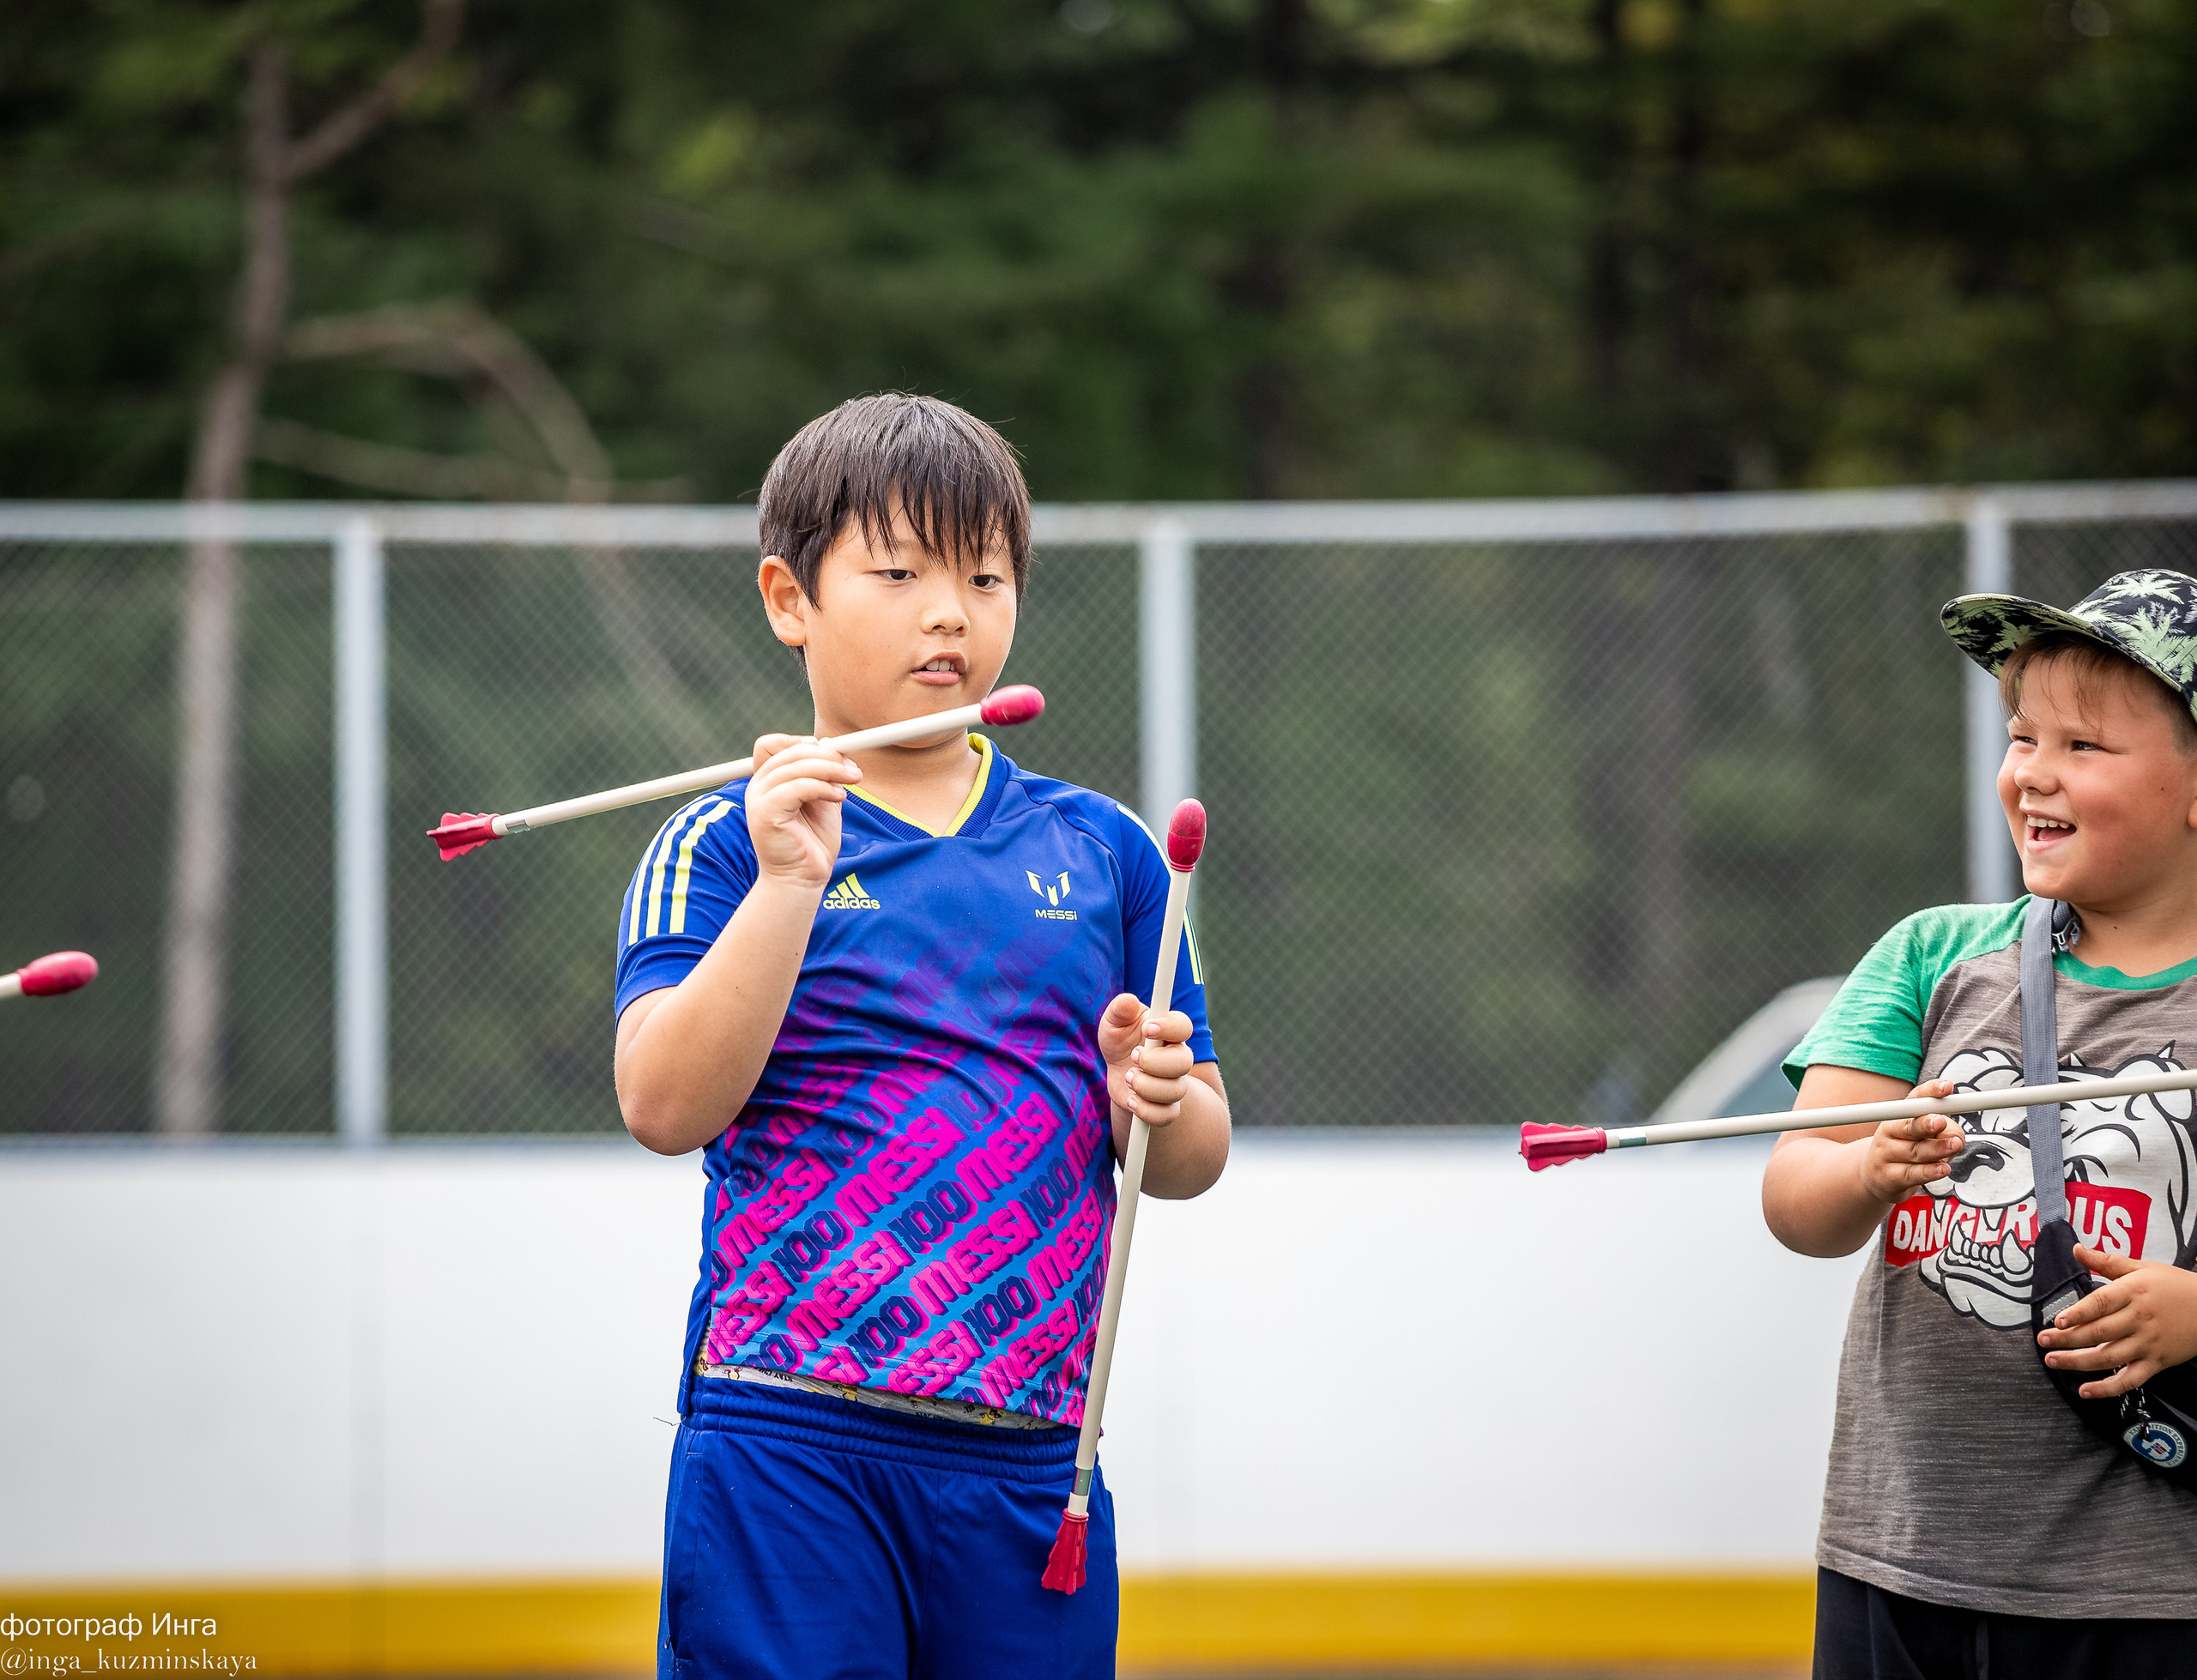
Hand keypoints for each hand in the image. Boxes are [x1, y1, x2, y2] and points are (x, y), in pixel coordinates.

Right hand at [744, 734, 859, 889]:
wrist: (803, 878)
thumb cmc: (812, 842)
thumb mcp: (822, 800)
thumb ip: (823, 774)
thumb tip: (829, 745)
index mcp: (767, 782)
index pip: (772, 744)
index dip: (800, 741)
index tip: (831, 753)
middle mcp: (757, 787)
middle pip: (789, 751)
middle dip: (827, 755)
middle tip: (853, 769)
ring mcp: (758, 799)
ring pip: (796, 766)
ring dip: (831, 769)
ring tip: (852, 781)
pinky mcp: (765, 813)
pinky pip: (797, 787)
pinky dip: (823, 787)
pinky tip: (840, 797)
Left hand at [1098, 995, 1194, 1128]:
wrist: (1119, 1073)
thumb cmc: (1121, 1041)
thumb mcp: (1114, 1023)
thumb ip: (1120, 1010)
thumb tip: (1128, 1001)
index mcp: (1169, 1032)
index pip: (1184, 1026)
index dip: (1169, 1027)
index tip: (1147, 1028)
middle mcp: (1178, 1057)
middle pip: (1184, 1061)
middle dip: (1154, 1062)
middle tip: (1134, 1057)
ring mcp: (1175, 1083)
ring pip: (1175, 1090)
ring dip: (1145, 1086)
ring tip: (1128, 1077)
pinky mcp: (1167, 1107)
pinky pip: (1166, 1115)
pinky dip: (1145, 1110)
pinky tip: (1131, 1099)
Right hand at [1856, 1080, 1966, 1205]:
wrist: (1876, 1177)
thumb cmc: (1908, 1151)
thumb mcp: (1929, 1137)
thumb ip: (1947, 1133)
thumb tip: (1956, 1139)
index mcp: (1900, 1116)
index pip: (1914, 1099)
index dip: (1931, 1092)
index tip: (1947, 1087)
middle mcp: (1889, 1132)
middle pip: (1909, 1126)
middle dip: (1926, 1122)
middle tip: (1940, 1121)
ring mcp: (1886, 1155)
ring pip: (1915, 1151)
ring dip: (1936, 1148)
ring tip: (1954, 1145)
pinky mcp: (1890, 1177)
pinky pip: (1912, 1174)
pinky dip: (1929, 1171)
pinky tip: (1943, 1168)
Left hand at [2038, 1246, 2196, 1398]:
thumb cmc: (2174, 1285)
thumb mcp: (2142, 1267)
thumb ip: (2106, 1261)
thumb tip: (2076, 1249)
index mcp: (2133, 1293)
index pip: (2101, 1304)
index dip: (2078, 1313)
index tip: (2057, 1321)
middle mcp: (2139, 1320)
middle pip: (2099, 1332)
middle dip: (2067, 1339)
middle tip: (2043, 1341)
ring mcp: (2147, 1344)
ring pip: (2109, 1357)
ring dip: (2078, 1362)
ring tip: (2053, 1361)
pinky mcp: (2156, 1363)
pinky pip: (2130, 1380)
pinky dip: (2108, 1389)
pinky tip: (2085, 1390)